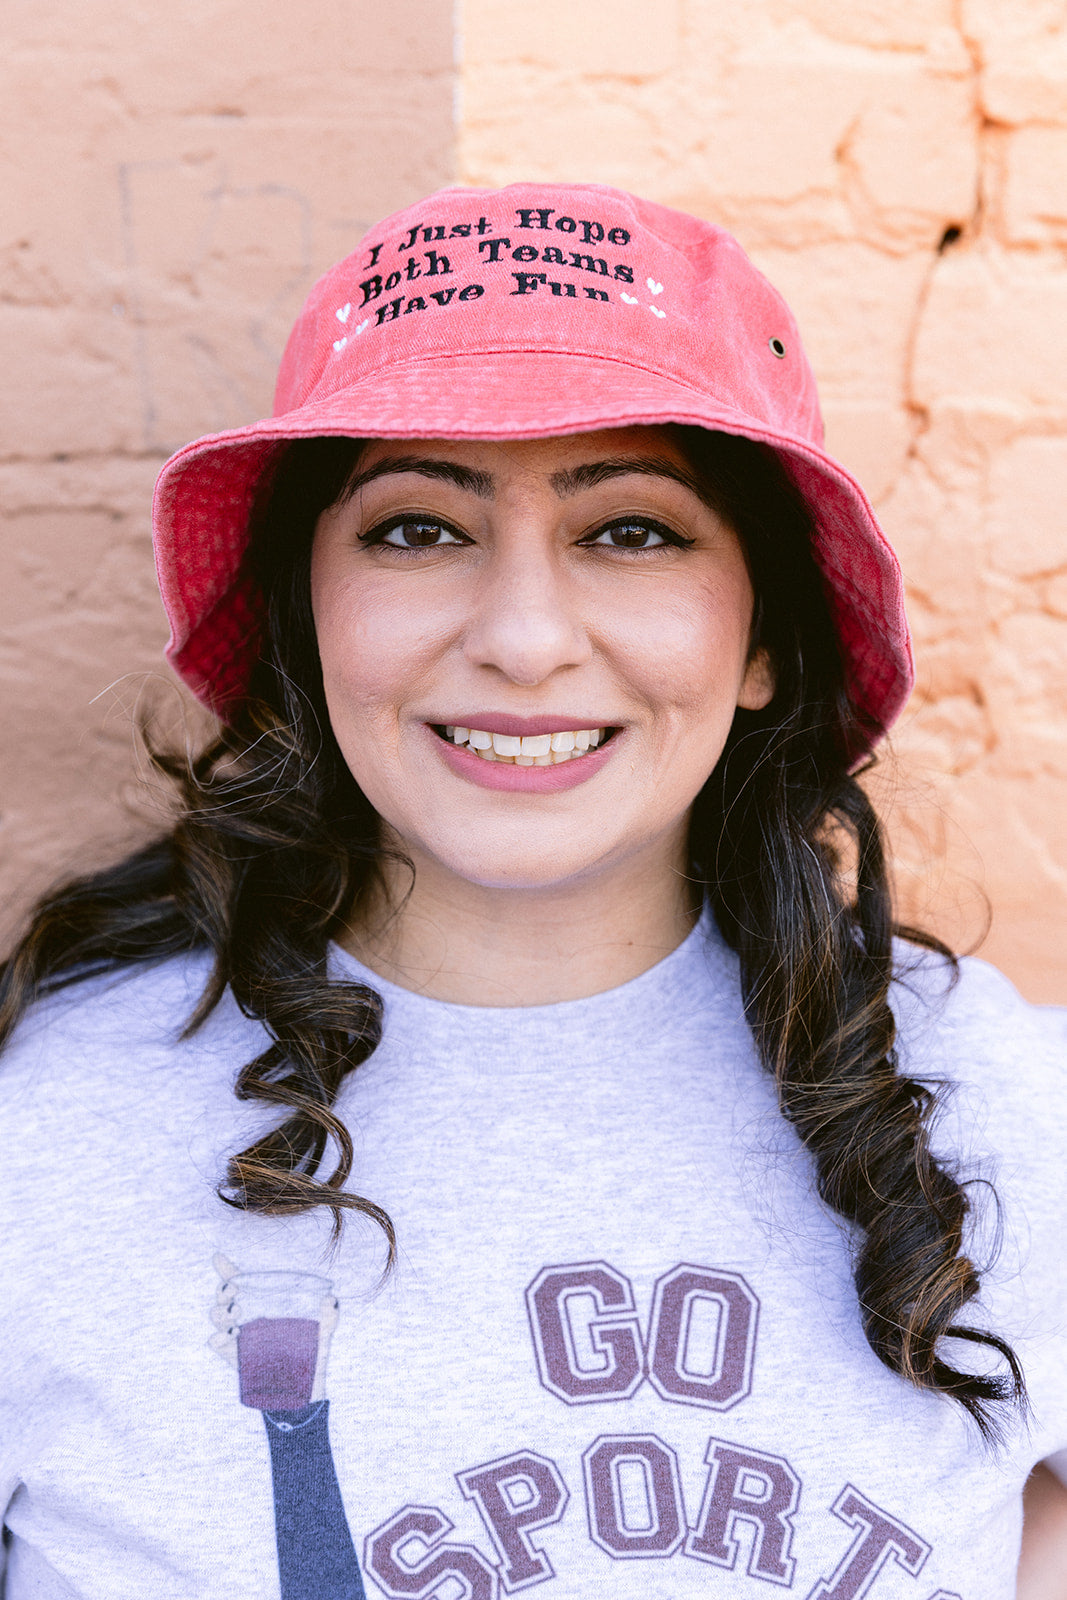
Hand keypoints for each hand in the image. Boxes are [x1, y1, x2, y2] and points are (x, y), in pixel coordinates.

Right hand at [208, 1253, 339, 1403]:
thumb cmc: (313, 1347)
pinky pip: (216, 1343)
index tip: (218, 1258)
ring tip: (236, 1317)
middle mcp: (247, 1315)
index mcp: (263, 1302)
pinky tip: (229, 1336)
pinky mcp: (234, 1356)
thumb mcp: (325, 1327)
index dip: (226, 1269)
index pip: (240, 1281)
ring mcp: (238, 1335)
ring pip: (217, 1316)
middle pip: (224, 1296)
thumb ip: (329, 1311)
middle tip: (234, 1294)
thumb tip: (330, 1299)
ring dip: (221, 1312)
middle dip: (224, 1291)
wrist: (306, 1383)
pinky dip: (217, 1338)